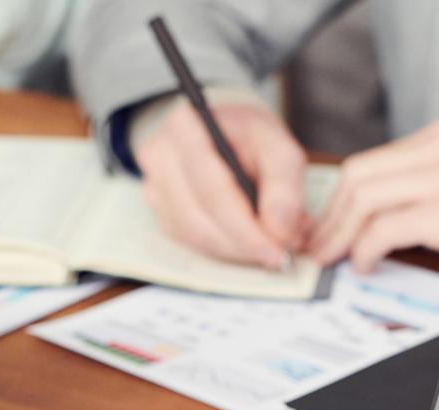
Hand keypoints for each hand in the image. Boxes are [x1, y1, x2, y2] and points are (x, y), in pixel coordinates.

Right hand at [134, 100, 306, 268]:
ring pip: (194, 237)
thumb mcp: (278, 146)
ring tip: (269, 243)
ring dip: (235, 250)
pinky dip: (223, 248)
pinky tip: (245, 239)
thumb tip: (278, 231)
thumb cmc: (249, 137)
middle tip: (280, 254)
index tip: (276, 250)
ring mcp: (154, 187)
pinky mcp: (160, 213)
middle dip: (243, 244)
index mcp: (187, 127)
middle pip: (200, 219)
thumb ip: (285, 186)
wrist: (228, 136)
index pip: (212, 190)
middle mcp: (160, 156)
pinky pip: (191, 243)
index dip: (246, 229)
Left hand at [306, 119, 438, 272]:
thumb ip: (426, 188)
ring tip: (334, 258)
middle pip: (357, 177)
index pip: (369, 163)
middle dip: (329, 216)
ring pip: (362, 200)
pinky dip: (363, 250)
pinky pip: (381, 230)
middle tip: (318, 246)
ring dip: (339, 235)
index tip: (324, 226)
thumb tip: (371, 215)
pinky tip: (366, 264)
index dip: (337, 199)